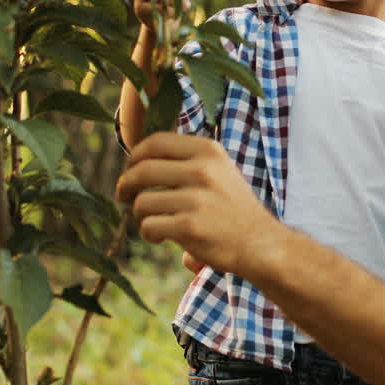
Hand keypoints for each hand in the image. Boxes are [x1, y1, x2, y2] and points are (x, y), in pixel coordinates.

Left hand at [115, 132, 285, 276]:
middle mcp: (203, 170)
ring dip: (139, 215)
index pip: (155, 142)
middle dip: (125, 185)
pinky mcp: (190, 226)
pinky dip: (149, 233)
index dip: (134, 156)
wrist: (261, 243)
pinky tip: (162, 237)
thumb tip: (137, 159)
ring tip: (153, 222)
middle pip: (142, 170)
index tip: (131, 170)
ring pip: (142, 202)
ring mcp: (197, 198)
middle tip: (124, 196)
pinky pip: (149, 226)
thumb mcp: (218, 170)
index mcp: (208, 151)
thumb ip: (185, 160)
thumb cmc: (232, 208)